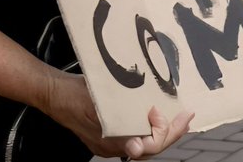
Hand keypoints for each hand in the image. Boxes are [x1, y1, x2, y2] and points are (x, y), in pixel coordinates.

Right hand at [43, 73, 192, 158]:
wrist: (54, 92)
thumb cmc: (75, 94)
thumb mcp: (98, 103)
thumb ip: (118, 128)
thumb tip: (136, 150)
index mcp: (111, 142)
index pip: (147, 148)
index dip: (161, 131)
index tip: (159, 110)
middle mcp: (113, 147)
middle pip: (151, 148)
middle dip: (173, 133)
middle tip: (187, 116)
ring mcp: (111, 142)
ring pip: (146, 144)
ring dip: (165, 131)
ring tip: (181, 118)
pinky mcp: (110, 134)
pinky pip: (136, 136)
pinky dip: (151, 128)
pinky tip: (161, 117)